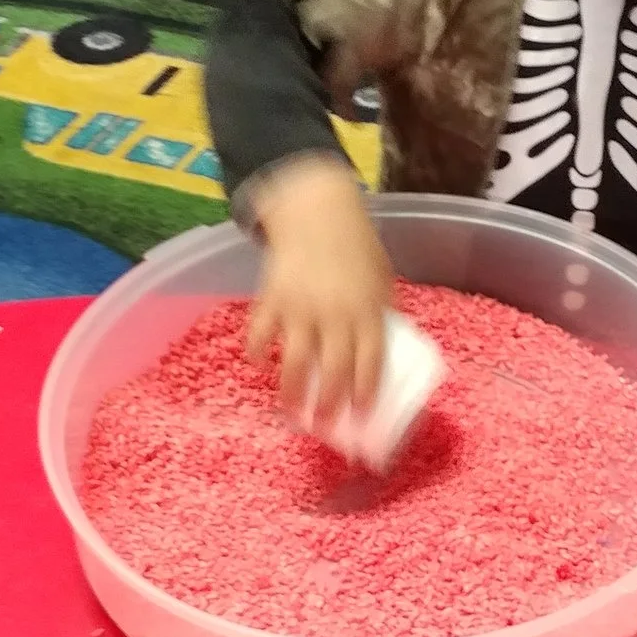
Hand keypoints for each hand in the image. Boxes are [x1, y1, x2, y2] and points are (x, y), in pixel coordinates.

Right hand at [244, 157, 393, 422]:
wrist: (317, 211)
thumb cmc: (356, 247)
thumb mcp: (380, 279)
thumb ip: (378, 313)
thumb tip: (379, 352)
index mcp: (367, 309)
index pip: (370, 361)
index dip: (365, 391)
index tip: (362, 415)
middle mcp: (334, 314)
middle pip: (333, 370)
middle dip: (329, 404)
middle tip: (325, 425)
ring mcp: (300, 308)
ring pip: (294, 363)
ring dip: (291, 393)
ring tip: (291, 412)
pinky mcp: (271, 299)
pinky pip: (259, 335)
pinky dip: (256, 353)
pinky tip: (259, 366)